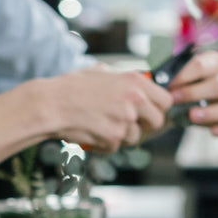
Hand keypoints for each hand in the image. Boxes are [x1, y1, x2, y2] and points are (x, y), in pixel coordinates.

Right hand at [42, 66, 172, 152]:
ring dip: (121, 134)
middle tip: (129, 122)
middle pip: (157, 122)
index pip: (165, 100)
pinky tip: (92, 131)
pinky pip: (116, 146)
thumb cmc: (73, 86)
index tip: (150, 110)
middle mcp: (134, 101)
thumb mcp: (103, 72)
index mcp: (135, 82)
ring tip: (102, 123)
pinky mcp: (112, 139)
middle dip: (145, 124)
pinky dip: (105, 143)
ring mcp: (125, 122)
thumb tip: (141, 84)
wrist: (52, 105)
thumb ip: (126, 79)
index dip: (158, 108)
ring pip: (135, 137)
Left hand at [166, 51, 217, 137]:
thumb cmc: (176, 88)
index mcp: (215, 63)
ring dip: (211, 112)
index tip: (170, 85)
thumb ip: (166, 76)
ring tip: (192, 116)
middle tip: (173, 100)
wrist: (177, 107)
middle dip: (194, 93)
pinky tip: (213, 131)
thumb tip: (154, 79)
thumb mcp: (169, 79)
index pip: (207, 63)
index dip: (187, 74)